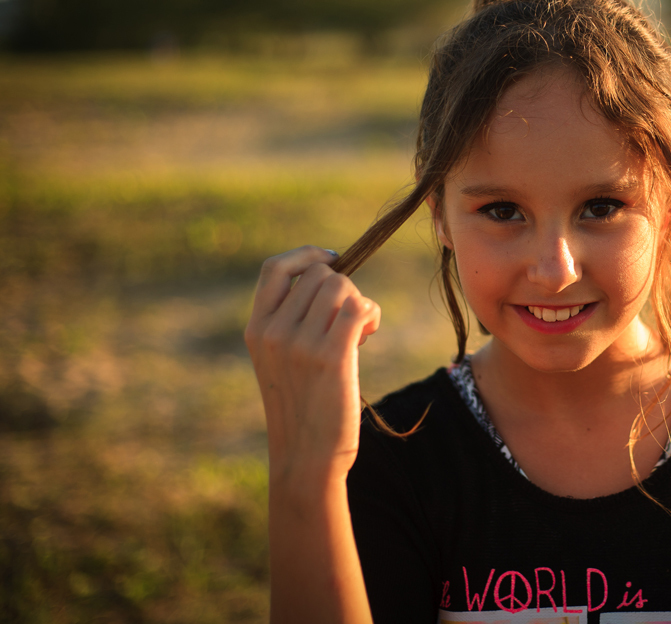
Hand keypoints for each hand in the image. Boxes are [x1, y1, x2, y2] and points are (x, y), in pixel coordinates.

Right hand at [244, 246, 380, 486]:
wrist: (306, 457)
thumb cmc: (303, 408)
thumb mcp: (280, 361)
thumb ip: (292, 322)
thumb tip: (333, 278)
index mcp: (256, 329)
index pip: (275, 268)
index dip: (306, 255)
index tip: (331, 260)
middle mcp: (274, 332)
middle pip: (320, 275)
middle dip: (344, 289)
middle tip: (349, 321)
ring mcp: (300, 344)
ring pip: (342, 286)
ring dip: (360, 302)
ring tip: (358, 332)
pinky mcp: (331, 357)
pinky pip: (359, 307)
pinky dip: (370, 314)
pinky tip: (367, 334)